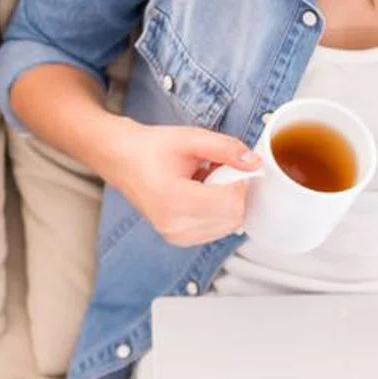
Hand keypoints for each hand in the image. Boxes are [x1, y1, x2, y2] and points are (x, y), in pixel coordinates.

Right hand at [99, 121, 258, 247]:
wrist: (121, 159)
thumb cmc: (150, 148)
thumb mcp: (191, 138)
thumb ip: (226, 148)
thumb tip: (255, 163)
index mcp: (174, 200)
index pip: (233, 203)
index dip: (241, 181)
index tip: (230, 164)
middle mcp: (174, 225)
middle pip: (234, 217)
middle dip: (234, 192)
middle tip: (216, 170)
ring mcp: (175, 236)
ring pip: (228, 225)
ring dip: (226, 202)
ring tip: (205, 182)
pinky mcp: (178, 240)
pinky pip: (216, 230)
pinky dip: (217, 212)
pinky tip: (200, 195)